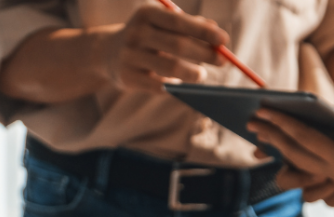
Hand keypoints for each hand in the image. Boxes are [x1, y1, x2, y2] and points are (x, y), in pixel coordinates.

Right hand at [102, 5, 228, 92]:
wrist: (108, 53)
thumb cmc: (148, 36)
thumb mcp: (163, 24)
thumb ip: (190, 26)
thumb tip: (217, 33)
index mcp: (146, 13)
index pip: (179, 22)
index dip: (203, 31)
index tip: (225, 40)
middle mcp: (136, 32)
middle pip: (178, 45)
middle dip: (204, 54)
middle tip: (223, 62)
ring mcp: (130, 55)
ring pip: (171, 68)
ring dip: (193, 73)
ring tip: (201, 75)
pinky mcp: (128, 77)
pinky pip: (160, 86)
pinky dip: (175, 86)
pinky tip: (180, 84)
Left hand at [247, 95, 333, 199]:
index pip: (306, 140)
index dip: (282, 124)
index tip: (262, 111)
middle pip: (296, 154)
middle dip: (272, 137)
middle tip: (250, 120)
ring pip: (302, 162)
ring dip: (280, 148)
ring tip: (261, 134)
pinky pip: (312, 165)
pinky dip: (296, 154)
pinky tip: (287, 144)